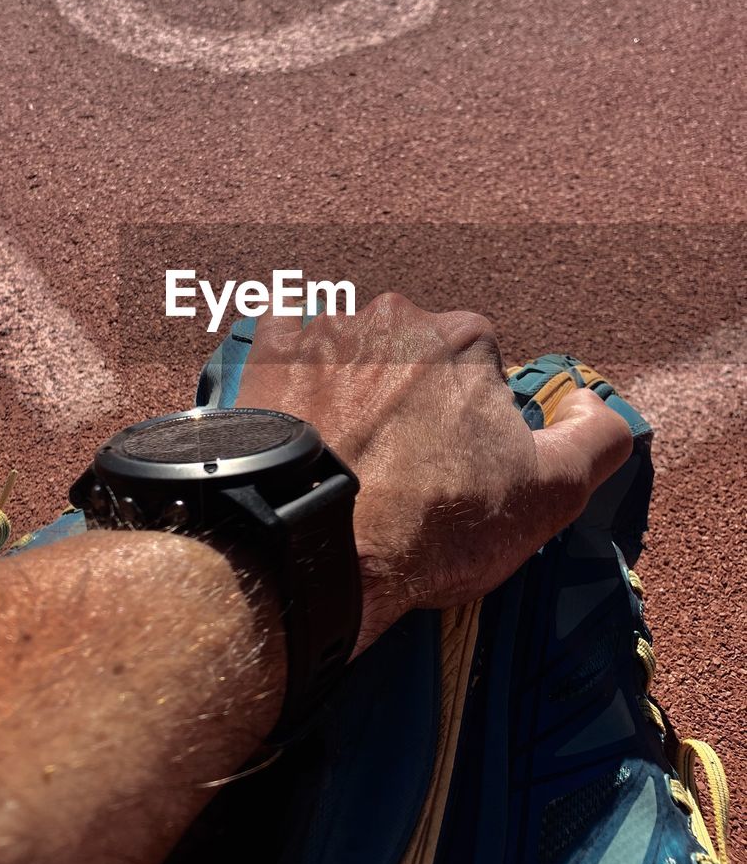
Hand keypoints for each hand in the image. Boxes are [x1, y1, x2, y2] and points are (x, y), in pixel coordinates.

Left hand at [235, 293, 632, 650]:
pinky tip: (300, 426)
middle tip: (398, 467)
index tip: (450, 465)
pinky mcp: (265, 355)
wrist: (315, 548)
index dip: (471, 420)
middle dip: (412, 399)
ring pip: (353, 354)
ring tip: (345, 457)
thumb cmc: (434, 524)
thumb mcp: (550, 494)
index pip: (479, 368)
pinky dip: (294, 379)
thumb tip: (592, 400)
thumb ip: (598, 436)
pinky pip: (285, 350)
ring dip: (353, 390)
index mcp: (464, 335)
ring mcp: (324, 330)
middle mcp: (394, 316)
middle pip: (415, 355)